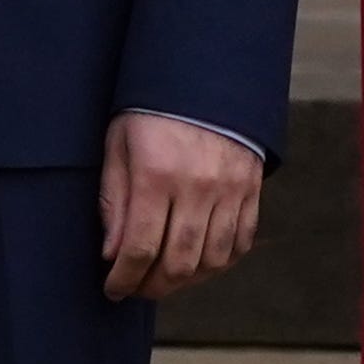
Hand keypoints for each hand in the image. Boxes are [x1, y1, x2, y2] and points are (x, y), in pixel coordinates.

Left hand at [98, 111, 262, 302]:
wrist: (204, 75)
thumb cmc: (151, 111)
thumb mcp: (118, 144)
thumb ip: (114, 200)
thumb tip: (112, 254)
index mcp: (157, 174)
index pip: (140, 248)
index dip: (124, 278)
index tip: (112, 288)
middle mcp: (197, 186)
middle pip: (178, 263)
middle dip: (152, 287)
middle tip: (136, 288)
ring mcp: (229, 189)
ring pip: (211, 260)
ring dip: (186, 281)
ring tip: (164, 278)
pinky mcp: (250, 188)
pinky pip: (240, 242)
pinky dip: (220, 263)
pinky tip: (198, 263)